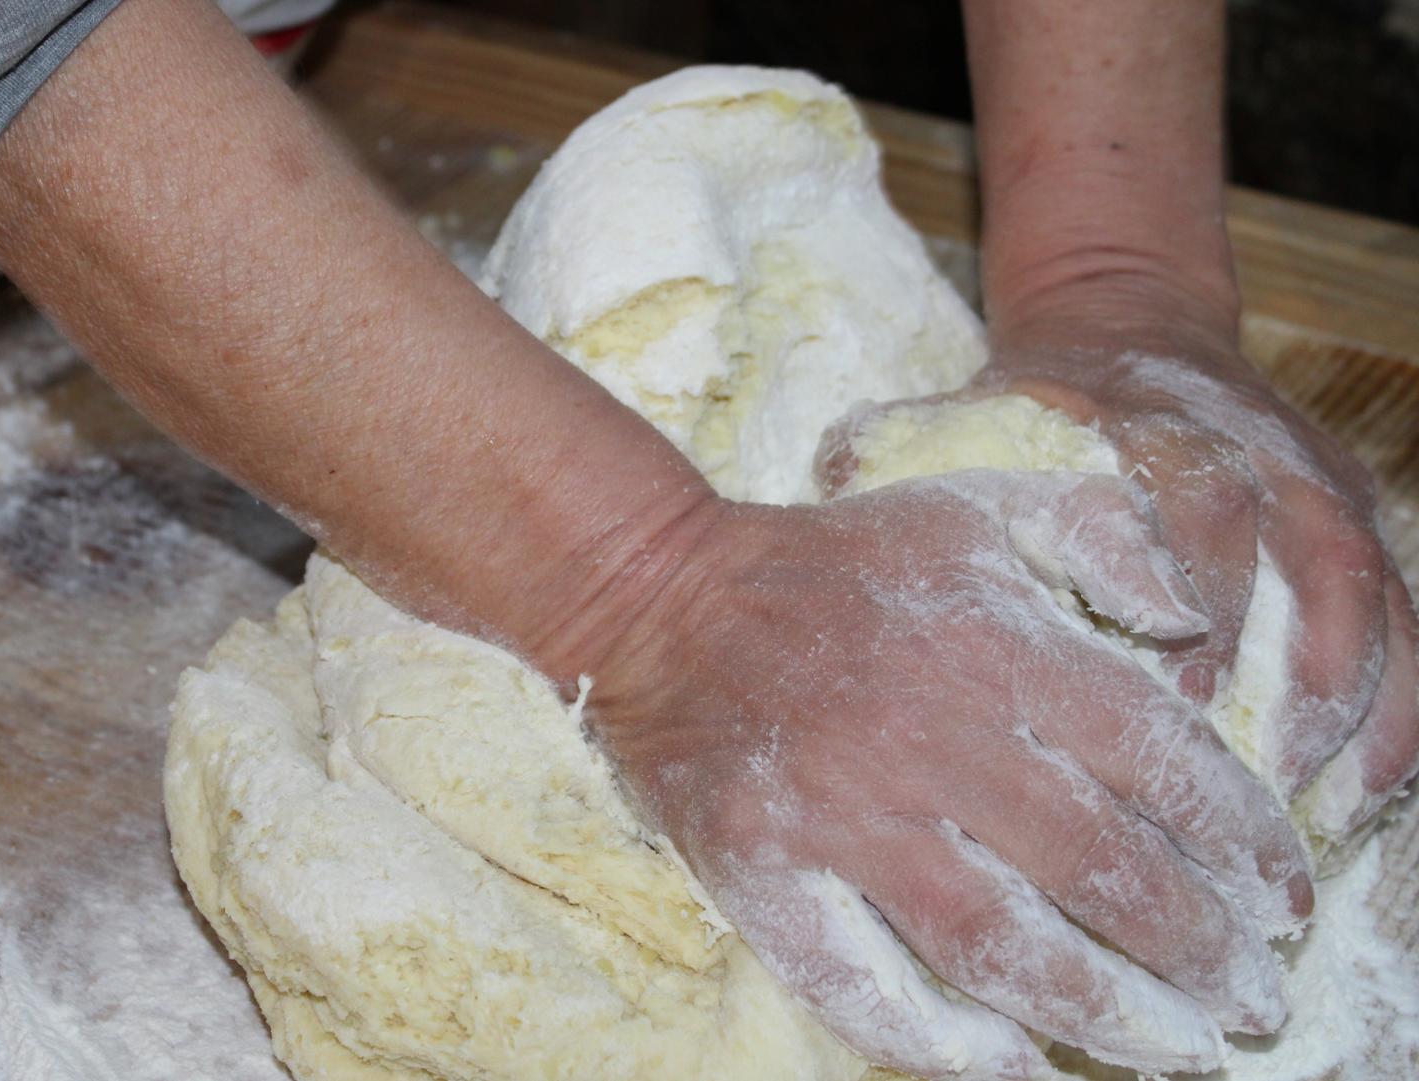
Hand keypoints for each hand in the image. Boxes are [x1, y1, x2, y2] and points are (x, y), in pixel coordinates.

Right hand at [547, 477, 1311, 1078]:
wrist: (661, 597)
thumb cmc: (833, 561)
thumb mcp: (976, 506)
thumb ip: (1101, 535)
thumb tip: (1191, 617)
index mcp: (999, 650)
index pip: (1162, 765)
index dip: (1245, 846)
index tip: (1283, 903)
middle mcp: (934, 743)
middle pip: (1104, 873)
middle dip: (1203, 951)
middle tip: (1252, 999)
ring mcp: (844, 820)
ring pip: (1003, 946)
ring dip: (1108, 1014)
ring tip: (1180, 1053)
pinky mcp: (764, 876)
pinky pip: (859, 983)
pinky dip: (940, 1042)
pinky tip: (1012, 1066)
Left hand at [939, 312, 1418, 838]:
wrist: (1125, 325)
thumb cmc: (1027, 406)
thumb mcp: (964, 411)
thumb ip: (906, 440)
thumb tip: (839, 471)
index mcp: (1144, 422)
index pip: (1185, 493)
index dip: (1187, 580)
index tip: (1165, 667)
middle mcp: (1245, 448)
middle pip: (1291, 550)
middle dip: (1273, 665)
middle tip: (1231, 775)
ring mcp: (1312, 487)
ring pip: (1361, 594)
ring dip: (1346, 706)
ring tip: (1306, 811)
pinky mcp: (1354, 524)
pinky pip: (1405, 622)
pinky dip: (1395, 707)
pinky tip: (1362, 793)